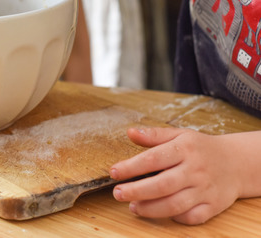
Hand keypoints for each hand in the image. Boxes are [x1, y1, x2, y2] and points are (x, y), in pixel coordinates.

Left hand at [110, 127, 244, 223]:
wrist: (236, 162)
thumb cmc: (201, 148)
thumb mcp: (179, 135)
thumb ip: (154, 135)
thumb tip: (130, 132)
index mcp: (185, 149)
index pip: (153, 159)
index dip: (130, 167)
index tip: (113, 172)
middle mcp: (195, 170)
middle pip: (162, 185)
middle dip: (136, 191)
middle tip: (118, 193)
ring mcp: (205, 189)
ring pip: (175, 204)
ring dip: (151, 209)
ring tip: (133, 207)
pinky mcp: (213, 205)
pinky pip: (192, 217)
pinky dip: (175, 217)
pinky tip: (160, 213)